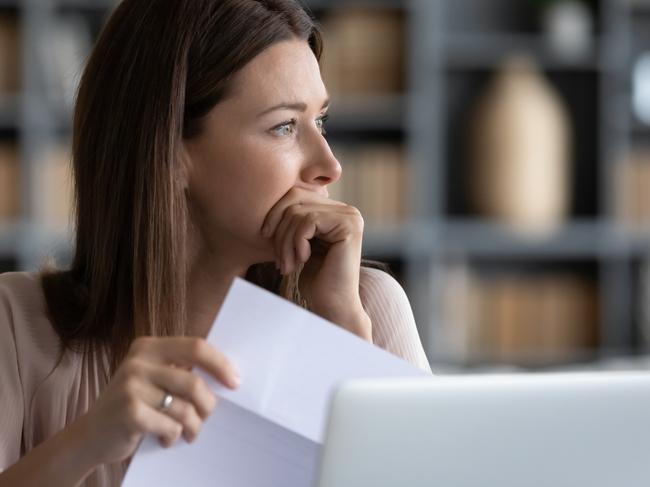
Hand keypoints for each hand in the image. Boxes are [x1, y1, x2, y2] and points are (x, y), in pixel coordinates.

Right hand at [75, 336, 239, 466]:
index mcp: (148, 346)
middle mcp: (138, 362)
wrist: (90, 435)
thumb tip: (227, 375)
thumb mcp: (153, 378)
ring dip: (193, 426)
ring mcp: (131, 386)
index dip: (220, 364)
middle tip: (207, 417)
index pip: (196, 347)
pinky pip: (170, 426)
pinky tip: (166, 438)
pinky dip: (174, 436)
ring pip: (185, 408)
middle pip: (194, 381)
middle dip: (208, 404)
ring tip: (188, 432)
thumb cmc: (133, 406)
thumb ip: (181, 371)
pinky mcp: (129, 412)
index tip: (235, 382)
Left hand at [261, 187, 371, 339]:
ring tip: (286, 265)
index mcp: (335, 210)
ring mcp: (350, 216)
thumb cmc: (315, 280)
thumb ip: (294, 220)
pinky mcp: (349, 226)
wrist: (333, 306)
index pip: (296, 194)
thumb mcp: (300, 244)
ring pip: (299, 212)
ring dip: (285, 241)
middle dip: (279, 228)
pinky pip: (308, 222)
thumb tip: (272, 198)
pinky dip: (297, 243)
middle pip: (295, 198)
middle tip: (278, 257)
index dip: (275, 213)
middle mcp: (347, 209)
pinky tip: (302, 261)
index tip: (265, 237)